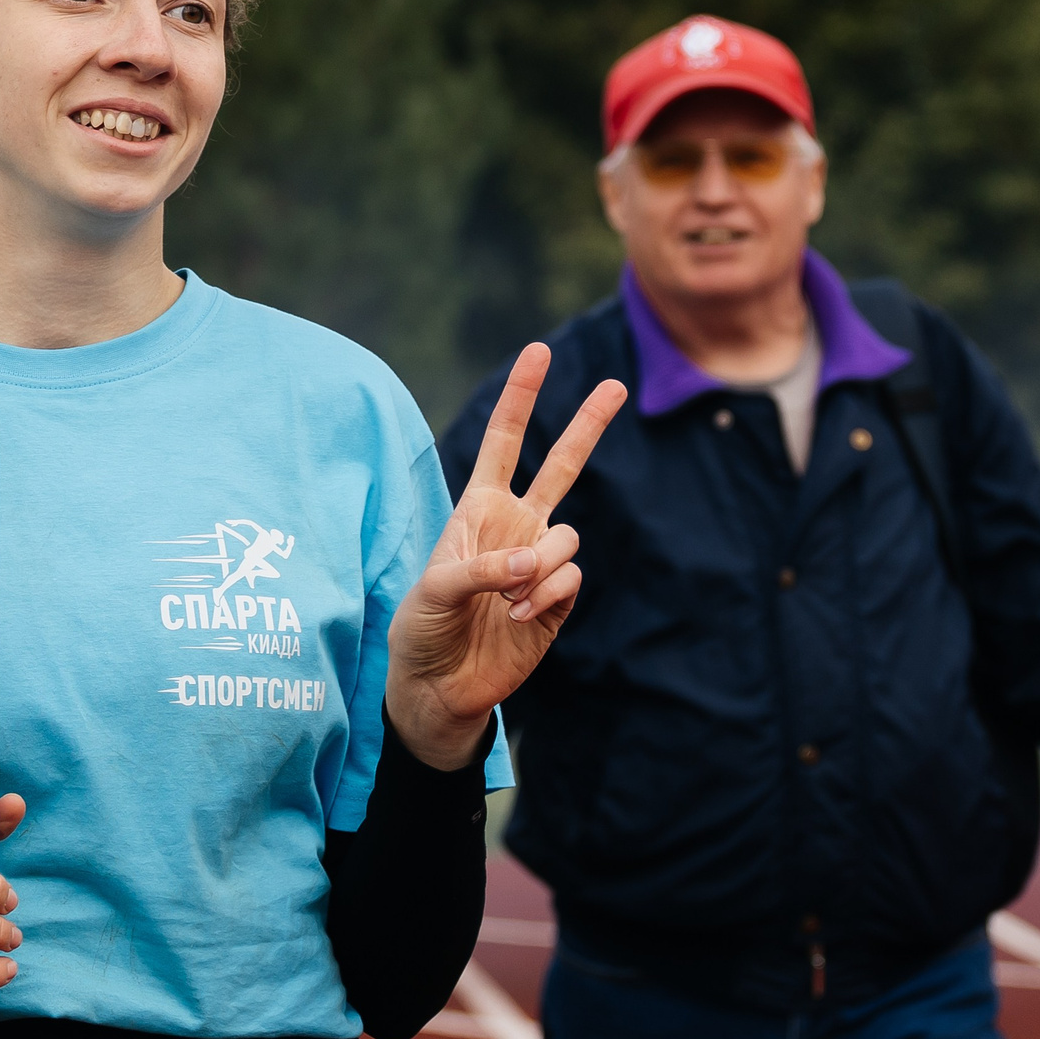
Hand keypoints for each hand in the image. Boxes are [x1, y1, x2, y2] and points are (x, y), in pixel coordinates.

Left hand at [386, 343, 626, 769]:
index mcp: (479, 508)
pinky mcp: (558, 599)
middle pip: (562, 465)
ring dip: (538, 563)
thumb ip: (479, 567)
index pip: (505, 443)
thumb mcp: (432, 589)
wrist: (439, 687)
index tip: (538, 352)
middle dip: (587, 425)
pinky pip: (570, 576)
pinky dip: (546, 593)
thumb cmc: (421, 630)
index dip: (521, 398)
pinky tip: (519, 614)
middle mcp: (516, 526)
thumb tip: (531, 560)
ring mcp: (541, 561)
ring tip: (504, 596)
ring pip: (568, 535)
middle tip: (618, 385)